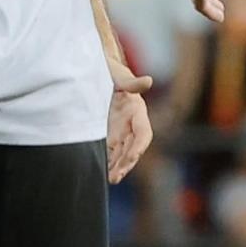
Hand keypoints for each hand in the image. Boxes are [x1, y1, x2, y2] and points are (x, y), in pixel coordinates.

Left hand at [106, 64, 154, 181]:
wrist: (97, 67)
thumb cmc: (110, 69)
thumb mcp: (118, 74)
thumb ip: (131, 82)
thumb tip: (148, 80)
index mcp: (137, 110)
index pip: (144, 133)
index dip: (139, 147)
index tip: (131, 158)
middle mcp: (131, 123)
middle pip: (133, 148)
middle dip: (126, 163)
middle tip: (116, 176)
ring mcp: (120, 129)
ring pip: (122, 152)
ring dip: (117, 166)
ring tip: (110, 179)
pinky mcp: (109, 132)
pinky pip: (110, 150)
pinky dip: (107, 161)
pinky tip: (101, 172)